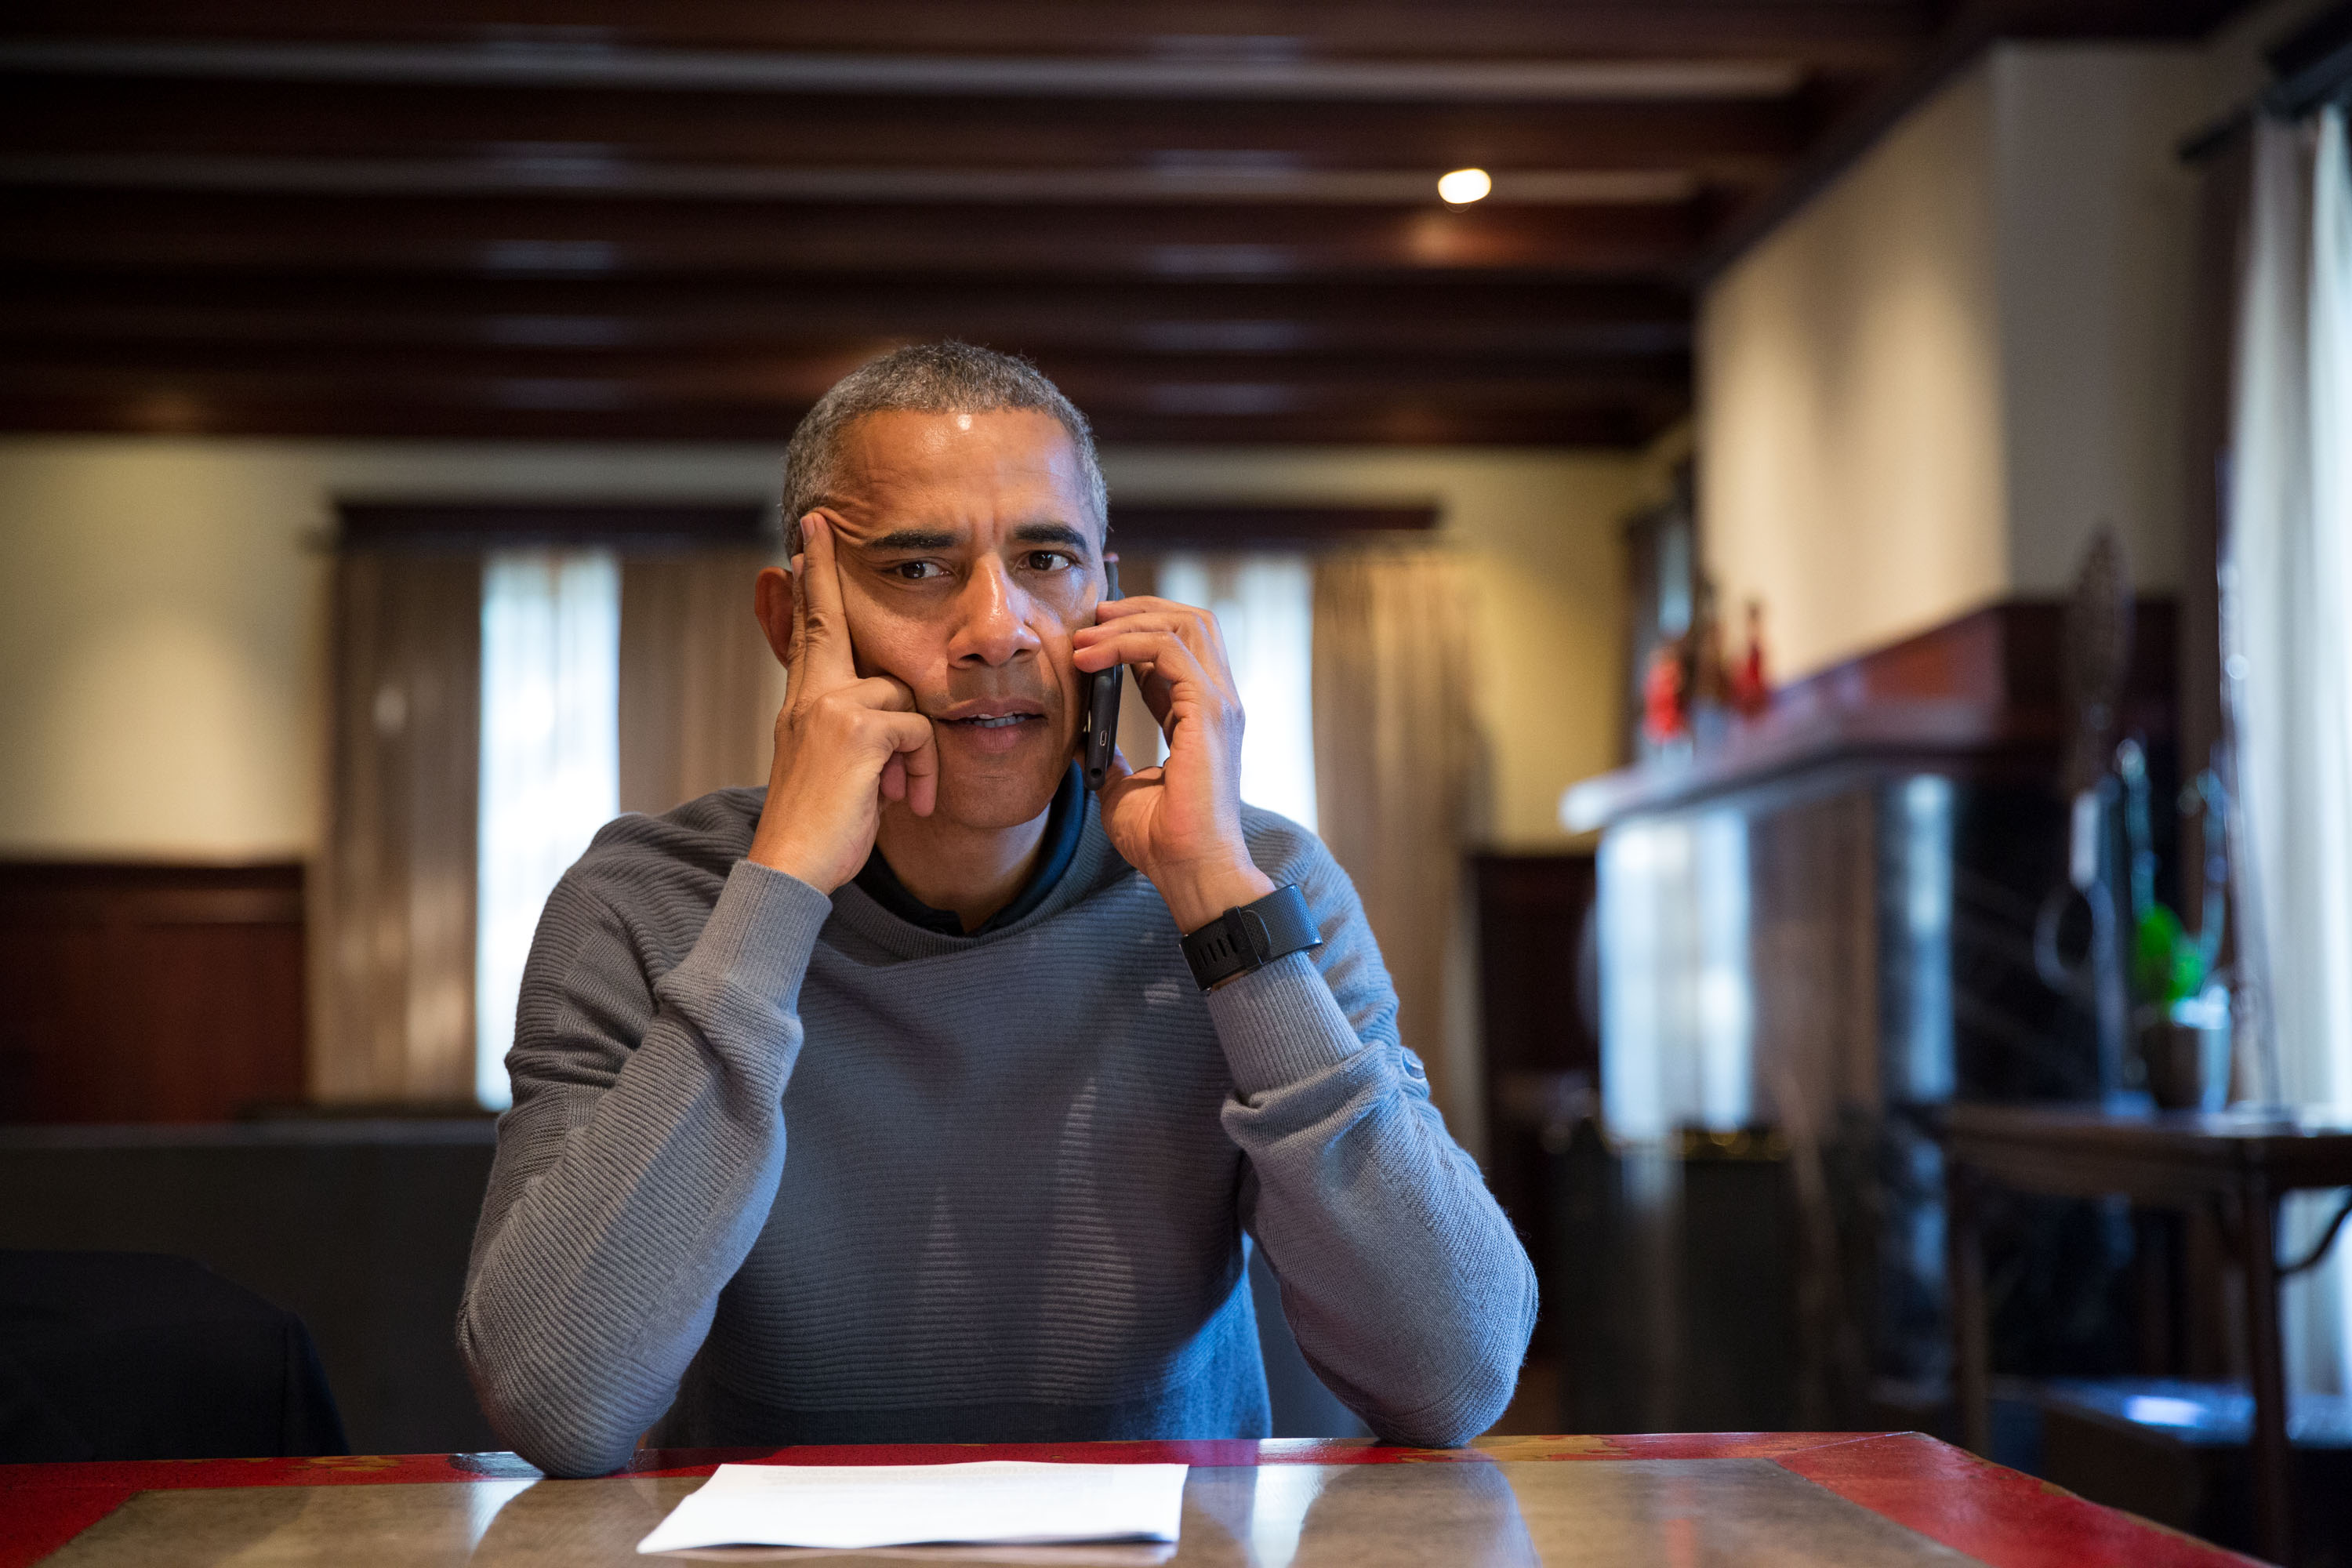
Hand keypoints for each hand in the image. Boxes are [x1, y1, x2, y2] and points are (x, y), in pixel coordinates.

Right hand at [747, 513, 939, 892]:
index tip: (804, 543)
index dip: (808, 585)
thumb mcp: (839, 769)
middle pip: (829, 621)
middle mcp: (810, 696)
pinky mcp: (859, 730)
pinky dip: (924, 769)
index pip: (808, 631)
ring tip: (900, 794)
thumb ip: (860, 732)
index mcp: (803, 703)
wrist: (793, 866)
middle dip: (822, 572)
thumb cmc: (824, 827)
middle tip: (814, 525)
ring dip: (917, 751)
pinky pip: (918, 728)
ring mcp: (831, 708)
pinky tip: (908, 801)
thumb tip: (897, 716)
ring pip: (905, 696)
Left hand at [1073, 596, 1273, 931]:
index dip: (1137, 628)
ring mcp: (1220, 703)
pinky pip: (1168, 650)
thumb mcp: (1120, 787)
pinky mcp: (1210, 711)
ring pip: (1186, 624)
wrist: (1189, 870)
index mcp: (1201, 716)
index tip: (1092, 630)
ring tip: (1085, 635)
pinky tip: (1090, 659)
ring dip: (1129, 621)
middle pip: (1193, 620)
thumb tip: (1077, 739)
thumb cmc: (1162, 840)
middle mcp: (1218, 701)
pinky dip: (1125, 644)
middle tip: (1092, 615)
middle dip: (1139, 609)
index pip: (1180, 648)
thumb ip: (1107, 757)